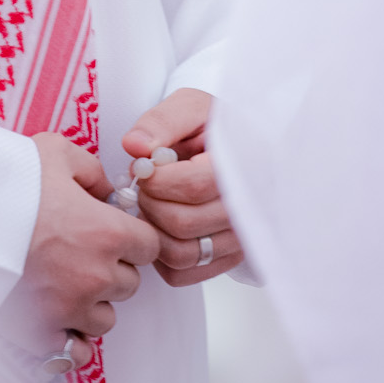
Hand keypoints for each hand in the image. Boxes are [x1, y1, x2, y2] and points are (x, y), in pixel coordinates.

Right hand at [16, 133, 159, 353]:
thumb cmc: (6, 182)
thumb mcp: (55, 152)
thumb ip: (92, 171)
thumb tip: (106, 191)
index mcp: (107, 233)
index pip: (150, 247)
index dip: (134, 238)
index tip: (115, 233)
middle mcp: (95, 276)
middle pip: (129, 284)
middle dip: (112, 269)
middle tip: (83, 253)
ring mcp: (68, 308)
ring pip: (105, 319)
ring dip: (92, 304)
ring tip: (66, 283)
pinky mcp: (40, 331)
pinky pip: (74, 351)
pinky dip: (71, 339)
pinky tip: (59, 320)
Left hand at [120, 88, 244, 286]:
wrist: (233, 148)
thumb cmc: (211, 128)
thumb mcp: (190, 108)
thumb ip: (162, 122)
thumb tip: (135, 146)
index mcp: (245, 165)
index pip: (193, 186)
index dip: (157, 179)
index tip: (146, 166)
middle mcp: (249, 209)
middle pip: (182, 223)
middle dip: (150, 202)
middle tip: (144, 185)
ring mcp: (241, 239)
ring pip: (180, 254)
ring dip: (152, 229)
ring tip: (152, 203)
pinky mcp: (227, 260)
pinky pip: (180, 274)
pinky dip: (159, 254)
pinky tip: (162, 225)